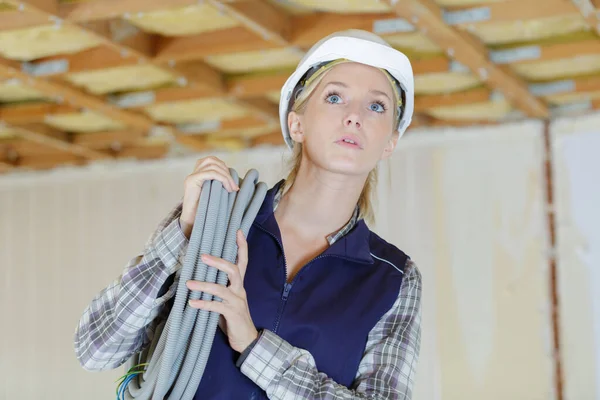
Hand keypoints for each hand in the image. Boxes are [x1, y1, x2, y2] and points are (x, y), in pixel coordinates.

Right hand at [180, 156, 238, 238]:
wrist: (192, 222)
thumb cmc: (205, 210)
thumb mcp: (215, 193)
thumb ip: (220, 184)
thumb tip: (235, 180)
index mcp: (198, 173)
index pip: (212, 160)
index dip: (224, 168)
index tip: (233, 183)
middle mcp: (193, 173)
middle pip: (212, 160)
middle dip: (226, 171)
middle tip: (234, 186)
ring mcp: (192, 176)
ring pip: (212, 165)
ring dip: (226, 176)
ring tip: (232, 189)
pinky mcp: (191, 180)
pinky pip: (210, 173)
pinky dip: (222, 179)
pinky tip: (227, 189)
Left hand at [186, 230, 257, 352]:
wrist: (246, 340)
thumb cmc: (233, 317)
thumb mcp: (228, 299)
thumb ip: (219, 288)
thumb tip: (201, 275)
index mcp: (239, 285)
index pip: (243, 261)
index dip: (242, 246)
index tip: (238, 231)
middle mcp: (240, 290)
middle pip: (234, 270)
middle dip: (218, 262)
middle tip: (203, 256)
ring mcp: (237, 302)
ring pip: (221, 288)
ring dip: (204, 285)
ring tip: (188, 283)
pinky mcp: (232, 314)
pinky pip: (216, 307)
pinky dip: (203, 304)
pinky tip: (191, 303)